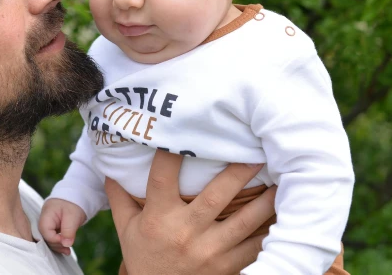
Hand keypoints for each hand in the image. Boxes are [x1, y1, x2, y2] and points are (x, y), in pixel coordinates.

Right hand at [39, 198, 86, 255]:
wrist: (76, 195)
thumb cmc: (73, 203)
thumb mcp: (73, 217)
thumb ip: (68, 231)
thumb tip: (66, 244)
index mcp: (46, 215)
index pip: (45, 232)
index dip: (55, 240)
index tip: (66, 242)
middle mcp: (44, 220)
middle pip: (45, 237)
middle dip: (56, 245)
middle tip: (67, 250)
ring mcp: (47, 223)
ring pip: (48, 238)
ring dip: (58, 245)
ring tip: (67, 251)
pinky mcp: (52, 226)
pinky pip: (52, 236)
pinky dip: (59, 242)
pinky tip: (65, 247)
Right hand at [105, 151, 276, 274]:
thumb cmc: (145, 260)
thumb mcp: (127, 230)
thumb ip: (121, 200)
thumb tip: (108, 170)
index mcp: (158, 218)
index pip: (162, 177)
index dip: (170, 152)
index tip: (181, 130)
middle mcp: (185, 232)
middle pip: (216, 196)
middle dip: (237, 173)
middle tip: (256, 152)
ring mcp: (209, 251)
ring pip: (244, 221)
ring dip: (264, 200)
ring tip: (281, 179)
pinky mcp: (227, 267)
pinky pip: (255, 246)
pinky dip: (270, 229)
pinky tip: (283, 212)